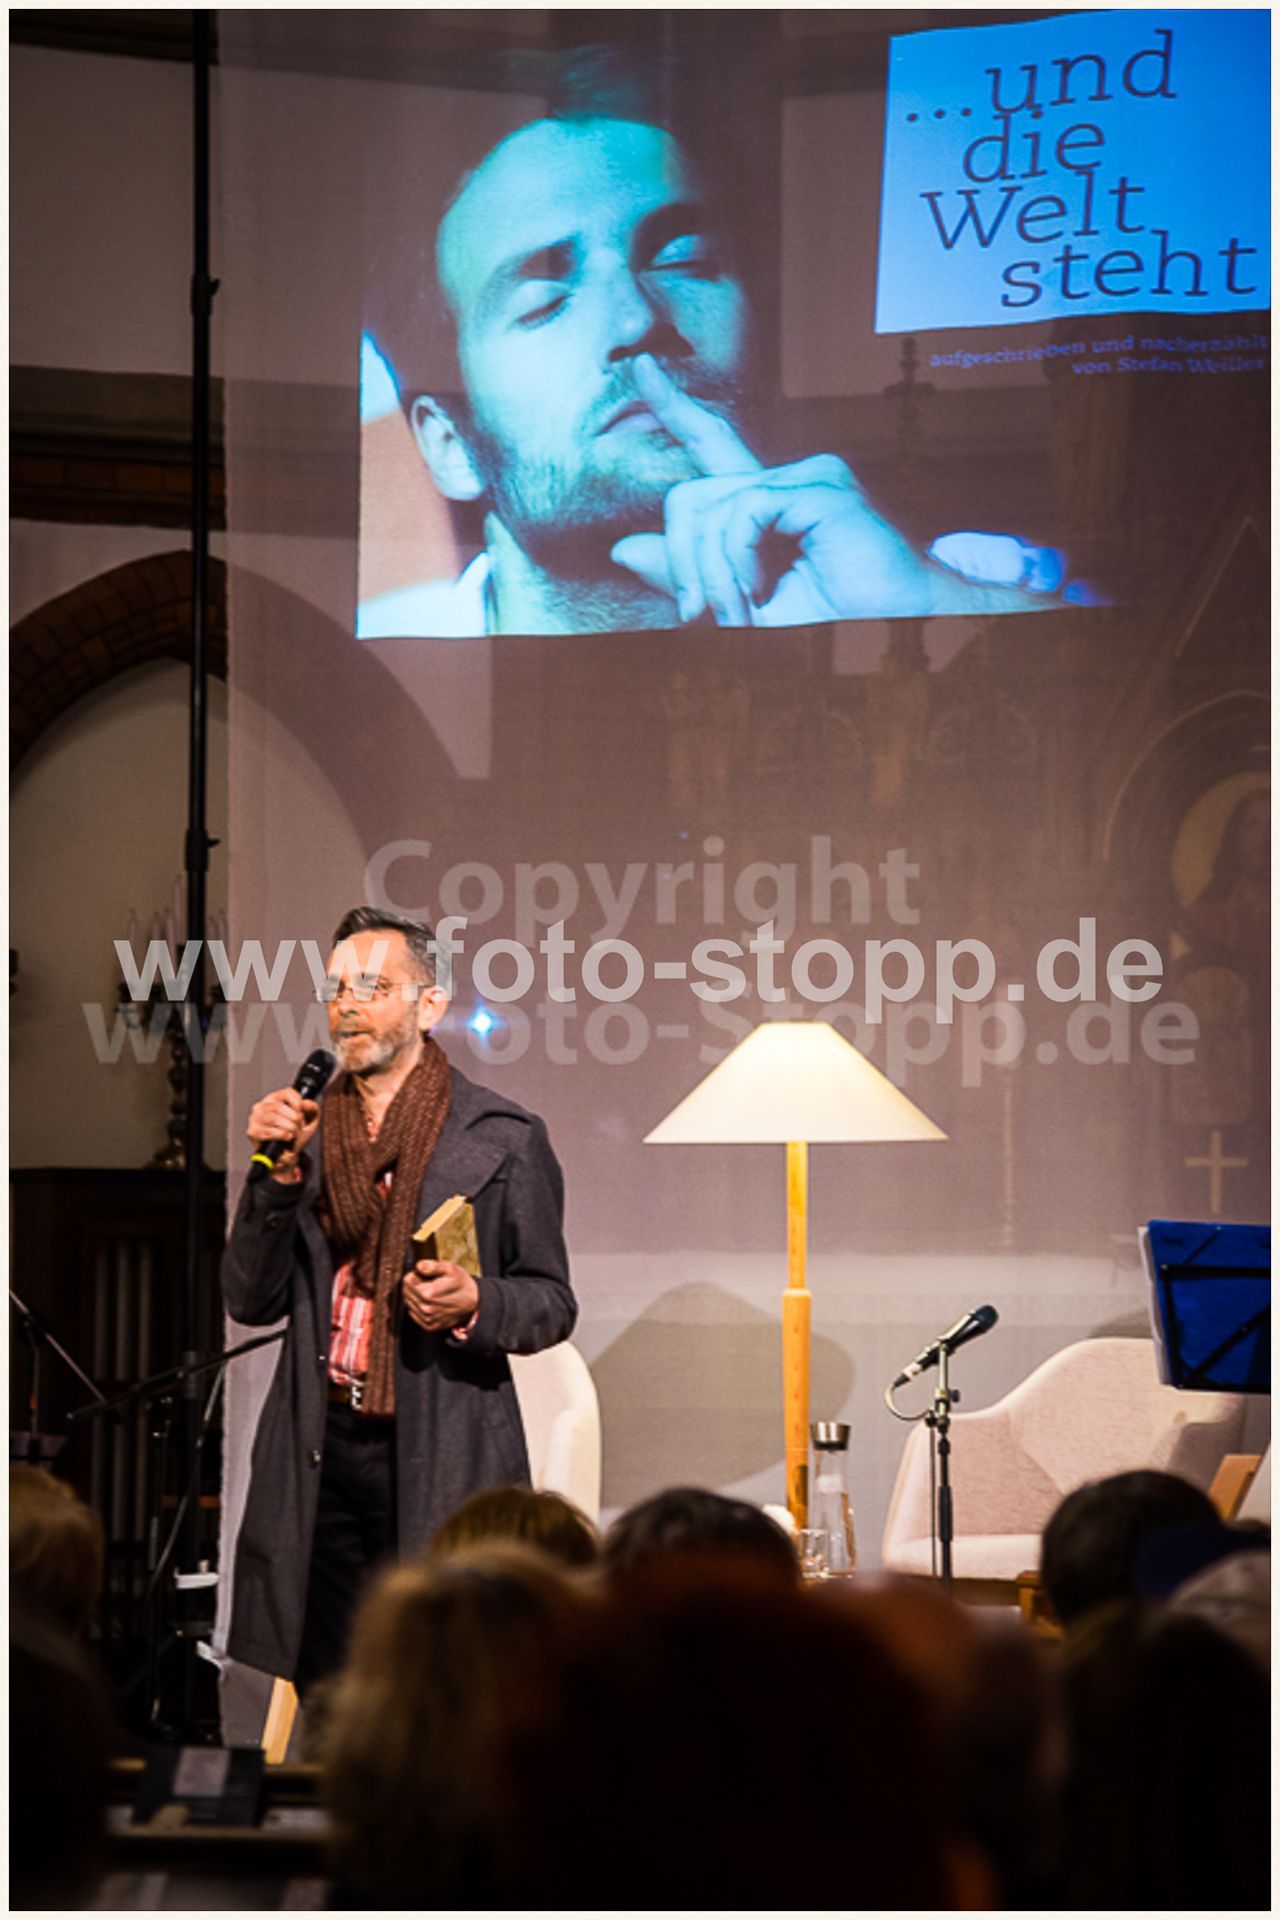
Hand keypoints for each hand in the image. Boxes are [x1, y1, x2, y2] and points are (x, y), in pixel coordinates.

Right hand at [246, 1088, 319, 1177]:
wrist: (287, 1155)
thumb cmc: (296, 1134)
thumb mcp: (309, 1121)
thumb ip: (312, 1109)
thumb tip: (307, 1103)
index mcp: (275, 1098)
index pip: (287, 1093)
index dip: (298, 1103)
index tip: (302, 1113)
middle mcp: (263, 1106)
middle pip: (279, 1106)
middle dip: (294, 1118)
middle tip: (298, 1126)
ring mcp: (256, 1119)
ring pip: (273, 1118)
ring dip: (288, 1127)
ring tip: (293, 1133)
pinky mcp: (253, 1132)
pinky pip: (269, 1131)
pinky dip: (281, 1135)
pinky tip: (286, 1137)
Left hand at [403, 1259, 479, 1333]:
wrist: (474, 1304)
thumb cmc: (462, 1284)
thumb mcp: (450, 1268)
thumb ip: (431, 1265)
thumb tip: (418, 1266)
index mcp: (427, 1293)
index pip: (406, 1281)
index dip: (415, 1274)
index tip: (425, 1275)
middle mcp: (425, 1308)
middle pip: (406, 1292)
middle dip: (414, 1285)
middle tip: (429, 1283)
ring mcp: (427, 1319)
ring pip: (409, 1303)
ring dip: (416, 1296)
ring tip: (431, 1293)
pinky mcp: (429, 1326)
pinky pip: (414, 1315)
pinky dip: (419, 1307)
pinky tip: (431, 1303)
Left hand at [610, 355, 1049, 623]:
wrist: (897, 636)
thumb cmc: (832, 626)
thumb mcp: (740, 604)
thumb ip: (688, 572)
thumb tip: (624, 547)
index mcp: (770, 503)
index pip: (713, 444)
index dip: (674, 408)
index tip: (639, 369)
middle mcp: (788, 480)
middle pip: (691, 496)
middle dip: (684, 560)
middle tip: (704, 614)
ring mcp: (808, 478)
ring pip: (709, 506)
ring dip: (710, 570)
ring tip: (739, 613)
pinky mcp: (823, 487)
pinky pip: (743, 511)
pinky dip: (736, 560)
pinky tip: (757, 589)